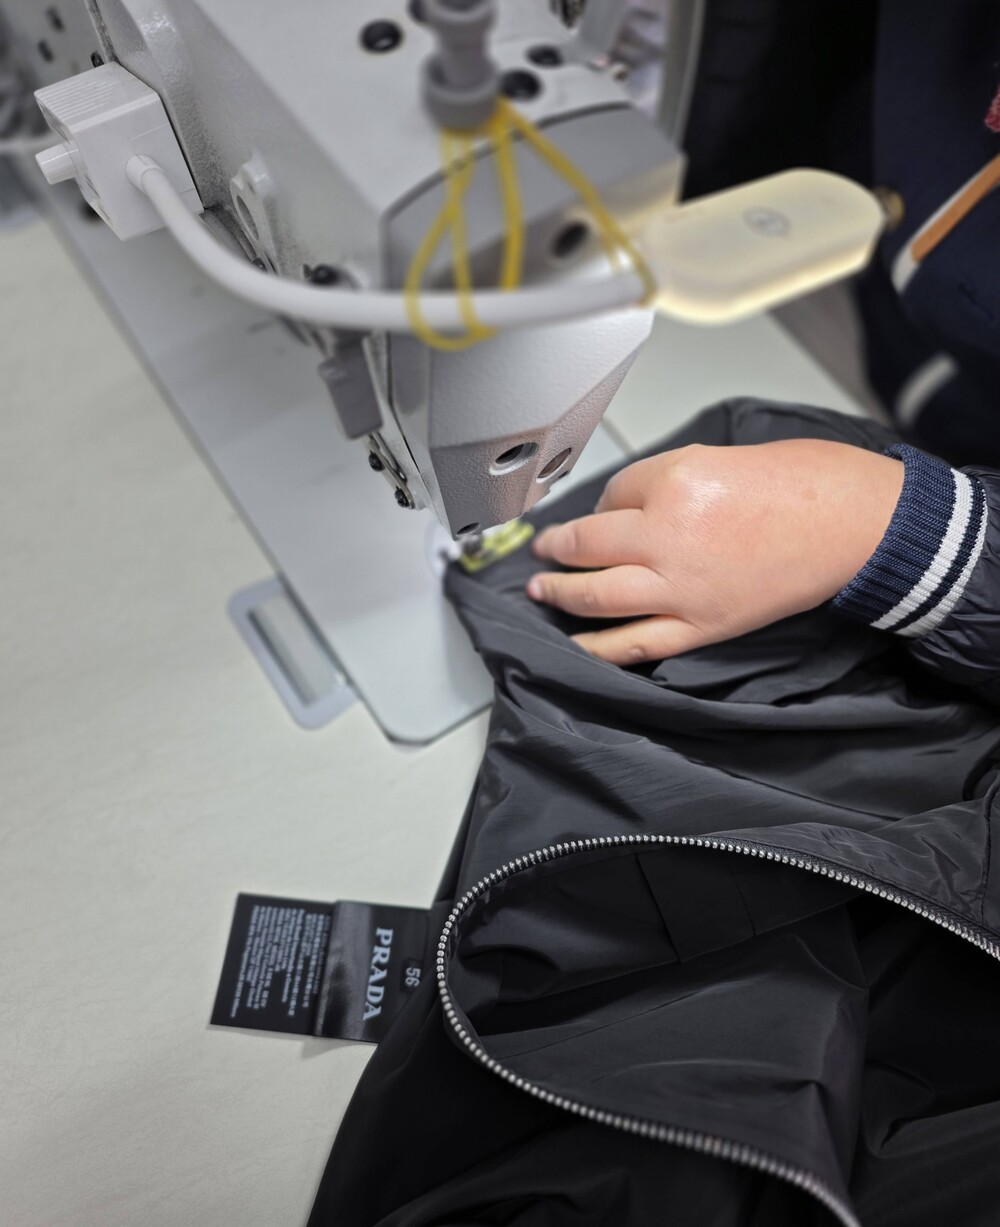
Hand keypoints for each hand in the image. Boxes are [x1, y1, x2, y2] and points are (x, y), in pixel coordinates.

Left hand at [527, 439, 903, 663]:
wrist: (850, 524)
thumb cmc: (797, 483)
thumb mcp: (716, 456)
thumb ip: (660, 483)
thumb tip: (619, 510)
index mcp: (672, 486)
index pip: (609, 495)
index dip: (600, 503)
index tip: (596, 510)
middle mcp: (668, 539)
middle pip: (587, 547)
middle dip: (555, 550)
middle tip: (540, 551)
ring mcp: (682, 590)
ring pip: (597, 597)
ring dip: (560, 595)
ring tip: (540, 592)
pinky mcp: (702, 626)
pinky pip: (635, 644)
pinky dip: (599, 647)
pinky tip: (576, 644)